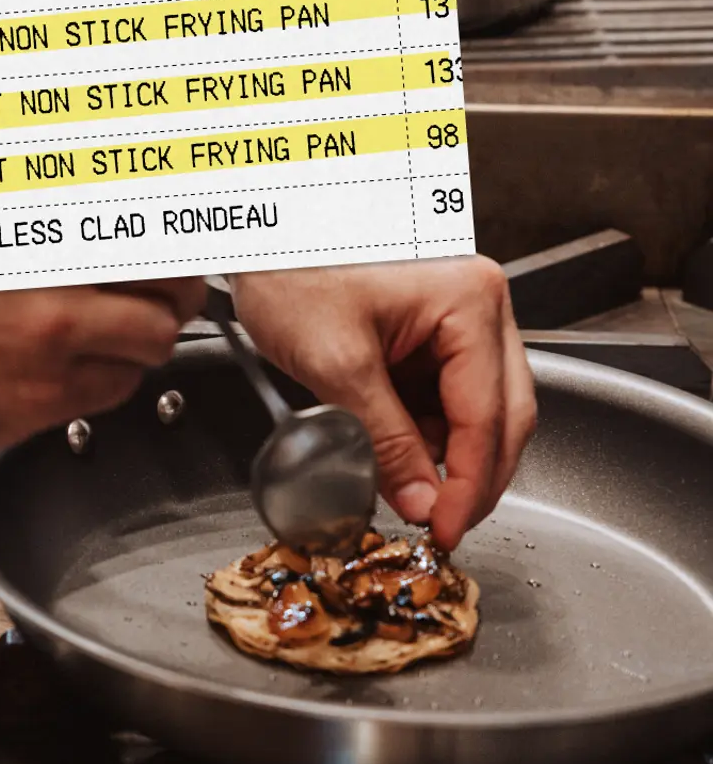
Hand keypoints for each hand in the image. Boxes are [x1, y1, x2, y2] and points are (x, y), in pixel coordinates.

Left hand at [229, 256, 535, 549]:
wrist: (261, 234)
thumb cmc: (291, 266)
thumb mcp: (335, 362)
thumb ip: (384, 439)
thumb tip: (421, 501)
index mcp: (470, 301)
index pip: (488, 416)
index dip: (469, 485)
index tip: (447, 530)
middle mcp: (480, 304)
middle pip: (502, 413)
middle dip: (472, 476)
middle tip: (441, 524)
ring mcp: (460, 315)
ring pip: (479, 408)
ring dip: (446, 454)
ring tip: (405, 483)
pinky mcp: (432, 329)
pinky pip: (446, 393)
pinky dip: (426, 429)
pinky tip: (396, 449)